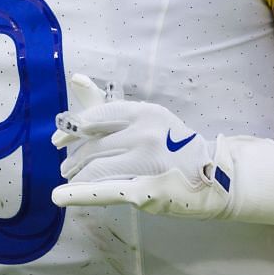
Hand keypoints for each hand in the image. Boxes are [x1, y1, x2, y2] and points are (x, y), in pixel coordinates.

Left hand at [51, 74, 230, 218]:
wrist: (215, 176)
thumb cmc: (173, 145)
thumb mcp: (146, 118)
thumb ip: (109, 106)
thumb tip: (76, 78)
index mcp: (144, 112)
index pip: (94, 118)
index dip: (71, 131)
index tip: (58, 141)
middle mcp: (145, 134)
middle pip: (94, 146)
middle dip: (74, 158)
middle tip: (67, 167)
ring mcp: (147, 162)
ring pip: (95, 168)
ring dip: (77, 175)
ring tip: (70, 180)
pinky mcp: (146, 189)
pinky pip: (104, 189)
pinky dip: (79, 193)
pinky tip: (60, 196)